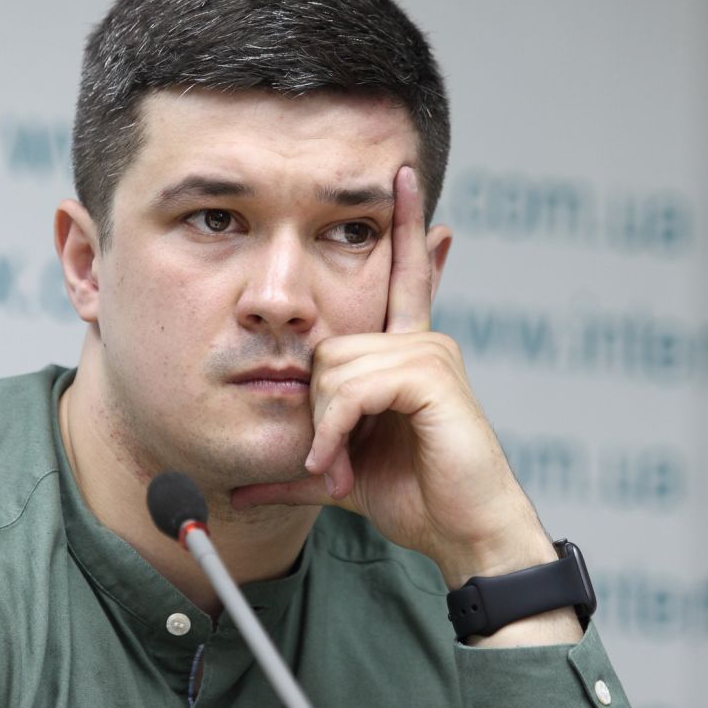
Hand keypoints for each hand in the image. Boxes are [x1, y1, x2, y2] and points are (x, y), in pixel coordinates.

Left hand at [230, 166, 558, 591]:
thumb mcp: (342, 474)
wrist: (465, 533)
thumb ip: (297, 470)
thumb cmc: (416, 498)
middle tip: (332, 459)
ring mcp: (431, 356)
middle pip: (328, 345)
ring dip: (326, 428)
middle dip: (317, 411)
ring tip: (341, 466)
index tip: (401, 173)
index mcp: (406, 352)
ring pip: (336, 366)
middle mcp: (422, 342)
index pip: (403, 275)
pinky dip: (337, 430)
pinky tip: (343, 461)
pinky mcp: (433, 376)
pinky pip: (356, 387)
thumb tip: (242, 488)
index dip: (402, 225)